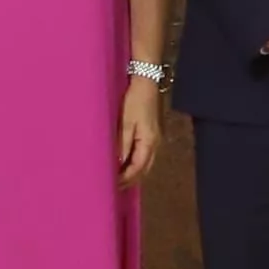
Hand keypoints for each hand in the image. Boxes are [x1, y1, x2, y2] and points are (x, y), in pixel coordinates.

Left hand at [114, 73, 163, 187]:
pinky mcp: (153, 132)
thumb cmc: (134, 100)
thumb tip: (117, 164)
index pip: (137, 168)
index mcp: (149, 142)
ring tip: (118, 178)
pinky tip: (126, 162)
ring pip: (145, 163)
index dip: (125, 179)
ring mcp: (156, 138)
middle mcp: (155, 144)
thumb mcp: (125, 122)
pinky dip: (135, 162)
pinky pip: (145, 154)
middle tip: (114, 187)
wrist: (146, 81)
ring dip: (133, 172)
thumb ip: (122, 144)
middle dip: (130, 179)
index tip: (111, 186)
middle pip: (144, 169)